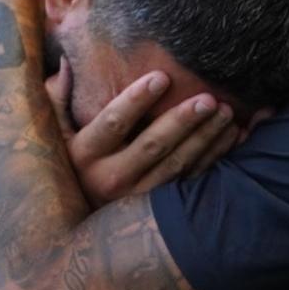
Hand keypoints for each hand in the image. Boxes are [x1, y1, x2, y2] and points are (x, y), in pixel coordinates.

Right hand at [46, 60, 239, 206]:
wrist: (76, 227)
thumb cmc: (68, 163)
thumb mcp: (54, 134)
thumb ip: (56, 98)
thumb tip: (68, 62)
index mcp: (85, 154)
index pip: (113, 123)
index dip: (137, 100)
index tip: (161, 77)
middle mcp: (112, 177)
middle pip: (153, 145)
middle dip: (183, 121)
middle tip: (208, 99)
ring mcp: (139, 196)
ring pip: (178, 165)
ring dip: (206, 138)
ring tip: (227, 113)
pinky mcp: (161, 207)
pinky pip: (193, 180)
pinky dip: (215, 158)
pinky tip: (234, 136)